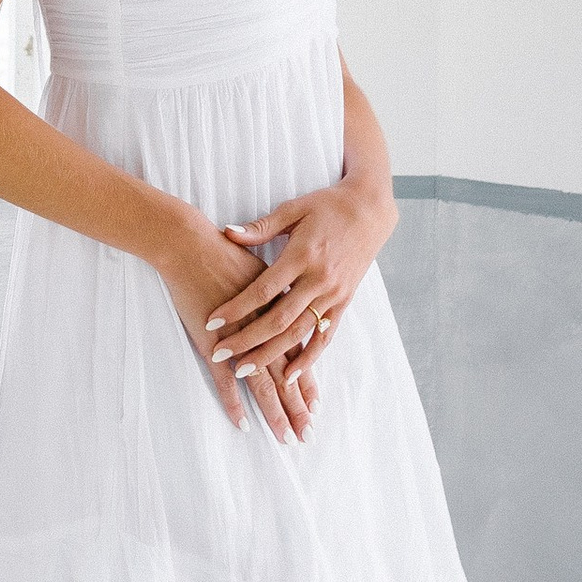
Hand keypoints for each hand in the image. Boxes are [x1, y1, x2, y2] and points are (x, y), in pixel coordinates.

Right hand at [154, 212, 317, 444]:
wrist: (192, 243)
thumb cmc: (225, 250)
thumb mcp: (260, 267)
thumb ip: (276, 288)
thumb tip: (287, 300)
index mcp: (279, 310)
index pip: (299, 353)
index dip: (306, 381)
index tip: (316, 406)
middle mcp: (265, 327)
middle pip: (286, 374)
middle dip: (297, 407)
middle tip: (306, 436)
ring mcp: (240, 337)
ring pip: (263, 382)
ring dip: (274, 412)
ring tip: (285, 437)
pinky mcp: (214, 341)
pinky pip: (224, 379)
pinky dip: (233, 401)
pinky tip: (241, 422)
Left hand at [202, 174, 394, 378]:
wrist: (370, 210)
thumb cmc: (326, 206)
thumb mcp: (292, 209)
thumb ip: (260, 227)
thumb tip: (227, 232)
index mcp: (302, 255)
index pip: (263, 290)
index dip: (236, 308)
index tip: (212, 323)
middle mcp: (319, 279)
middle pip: (278, 319)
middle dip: (247, 340)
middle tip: (221, 355)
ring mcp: (333, 294)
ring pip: (299, 333)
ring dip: (272, 355)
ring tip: (246, 369)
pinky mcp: (344, 302)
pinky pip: (325, 336)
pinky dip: (309, 358)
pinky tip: (291, 376)